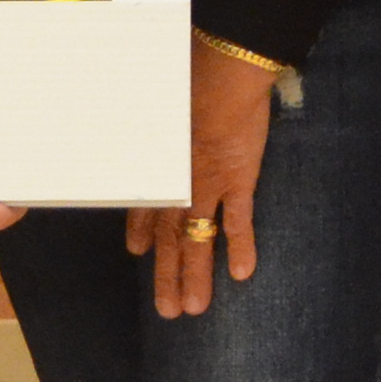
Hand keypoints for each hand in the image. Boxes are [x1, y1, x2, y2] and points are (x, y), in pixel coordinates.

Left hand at [127, 43, 278, 315]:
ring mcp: (207, 184)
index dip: (141, 231)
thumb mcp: (158, 102)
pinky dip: (240, 248)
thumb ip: (153, 121)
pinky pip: (238, 221)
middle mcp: (177, 181)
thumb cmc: (186, 77)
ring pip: (197, 240)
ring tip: (196, 308)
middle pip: (169, 237)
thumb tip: (143, 118)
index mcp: (157, 164)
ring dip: (196, 275)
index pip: (146, 206)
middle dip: (167, 275)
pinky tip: (243, 273)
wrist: (220, 71)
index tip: (137, 253)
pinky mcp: (238, 179)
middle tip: (169, 310)